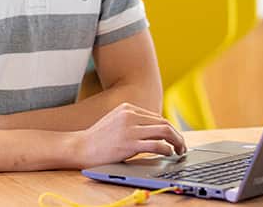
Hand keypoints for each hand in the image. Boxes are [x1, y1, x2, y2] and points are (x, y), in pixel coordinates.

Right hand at [68, 102, 185, 168]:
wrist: (80, 147)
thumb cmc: (98, 138)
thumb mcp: (116, 121)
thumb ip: (133, 122)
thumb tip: (156, 130)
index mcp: (128, 108)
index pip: (157, 117)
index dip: (169, 129)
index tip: (174, 139)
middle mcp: (130, 115)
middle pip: (164, 122)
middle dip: (177, 135)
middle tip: (182, 146)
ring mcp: (130, 129)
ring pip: (165, 131)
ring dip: (177, 142)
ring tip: (179, 151)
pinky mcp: (130, 143)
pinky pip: (157, 145)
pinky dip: (167, 150)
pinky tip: (169, 154)